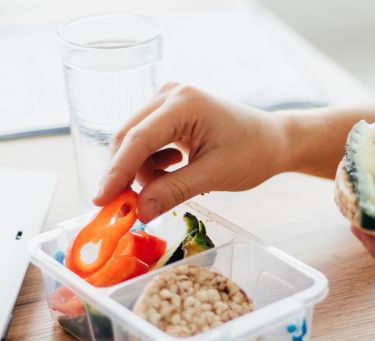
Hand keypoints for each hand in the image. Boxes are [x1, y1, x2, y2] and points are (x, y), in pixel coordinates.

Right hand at [95, 83, 291, 220]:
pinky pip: (146, 142)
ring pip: (135, 143)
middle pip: (128, 138)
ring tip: (173, 186)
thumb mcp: (214, 176)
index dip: (117, 173)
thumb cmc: (253, 153)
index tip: (100, 200)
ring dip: (144, 172)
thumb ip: (174, 192)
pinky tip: (176, 169)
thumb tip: (139, 211)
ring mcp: (168, 100)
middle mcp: (170, 94)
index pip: (138, 140)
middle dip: (126, 175)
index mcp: (184, 103)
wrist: (274, 140)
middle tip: (126, 209)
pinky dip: (153, 164)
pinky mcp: (169, 112)